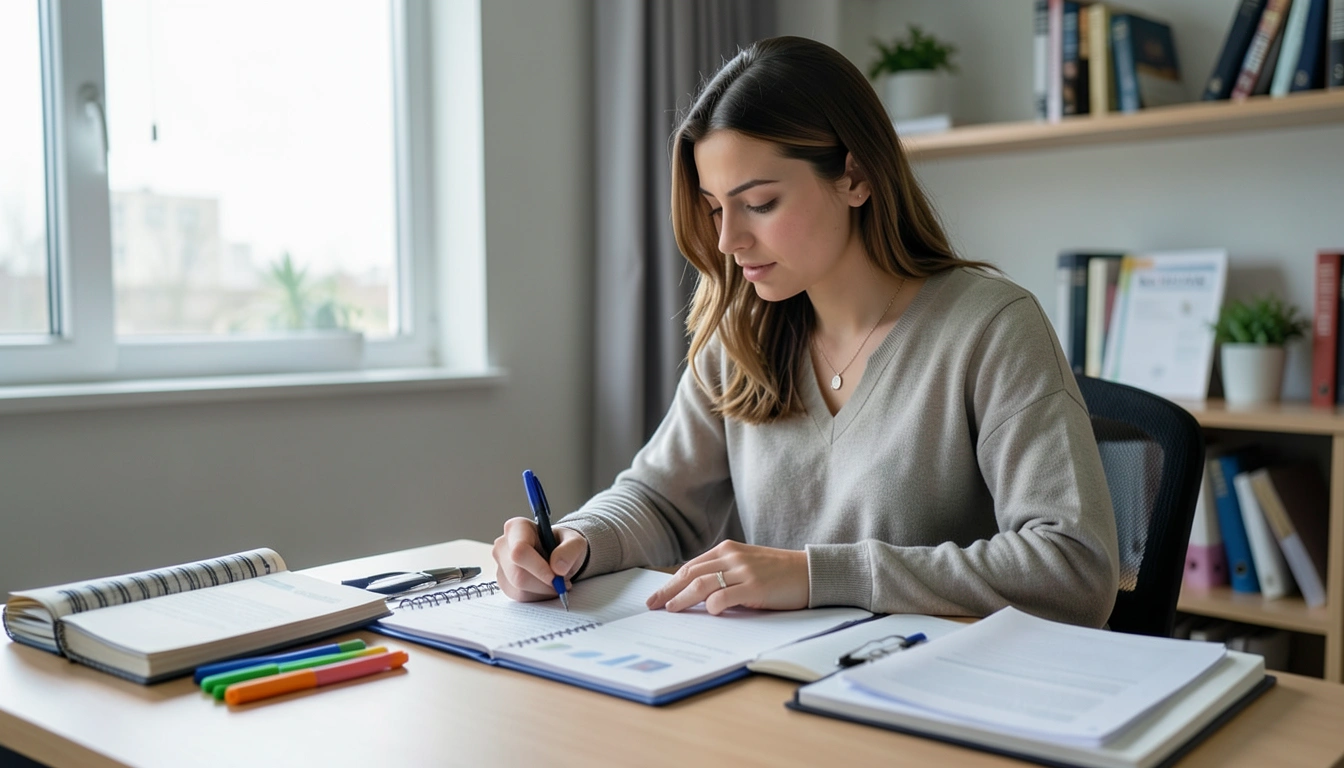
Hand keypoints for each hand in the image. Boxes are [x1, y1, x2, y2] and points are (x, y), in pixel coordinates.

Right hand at [492, 517, 588, 601]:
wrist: (558, 555)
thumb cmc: (563, 545)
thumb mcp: (575, 542)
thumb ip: (570, 550)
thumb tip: (558, 568)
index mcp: (517, 528)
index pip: (519, 551)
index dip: (538, 568)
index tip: (555, 577)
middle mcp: (503, 545)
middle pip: (518, 575)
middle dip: (544, 584)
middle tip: (562, 583)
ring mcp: (501, 565)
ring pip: (518, 589)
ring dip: (543, 591)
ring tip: (556, 582)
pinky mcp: (504, 582)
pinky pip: (519, 597)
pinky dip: (537, 596)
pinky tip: (546, 587)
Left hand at [645, 541, 808, 614]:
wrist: (808, 572)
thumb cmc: (776, 572)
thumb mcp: (746, 565)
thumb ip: (723, 573)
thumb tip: (694, 594)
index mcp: (727, 550)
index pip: (690, 567)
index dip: (670, 582)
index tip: (656, 596)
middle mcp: (732, 557)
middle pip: (690, 574)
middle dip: (668, 591)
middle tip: (653, 605)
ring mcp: (743, 571)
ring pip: (701, 584)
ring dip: (682, 599)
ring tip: (671, 610)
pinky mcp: (754, 587)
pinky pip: (723, 597)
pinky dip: (711, 605)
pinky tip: (707, 612)